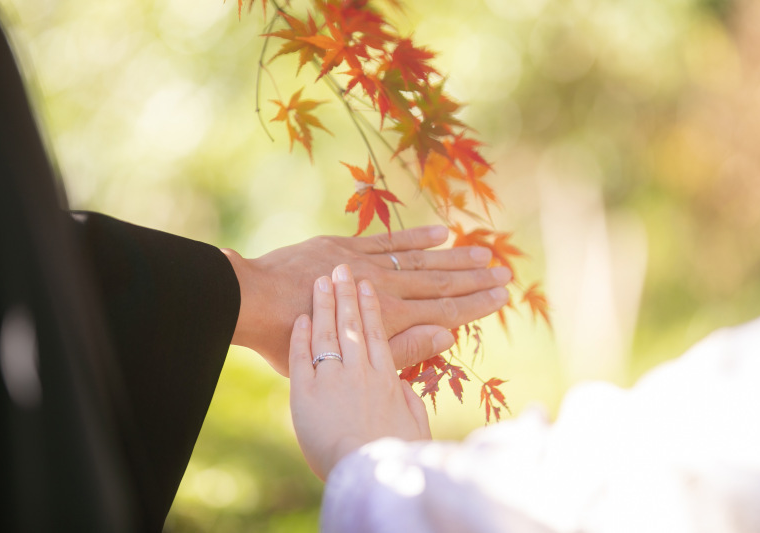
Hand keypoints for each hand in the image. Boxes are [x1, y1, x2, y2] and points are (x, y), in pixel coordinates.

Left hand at [222, 225, 510, 375]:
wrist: (254, 303)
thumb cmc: (293, 342)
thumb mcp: (347, 358)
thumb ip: (401, 349)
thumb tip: (448, 334)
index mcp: (386, 320)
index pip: (443, 310)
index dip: (475, 304)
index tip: (502, 297)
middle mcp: (383, 289)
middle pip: (440, 283)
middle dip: (474, 280)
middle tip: (505, 274)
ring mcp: (366, 266)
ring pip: (421, 261)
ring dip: (455, 258)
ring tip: (484, 254)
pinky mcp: (347, 248)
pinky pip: (389, 241)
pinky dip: (416, 237)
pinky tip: (441, 231)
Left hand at [289, 264, 431, 479]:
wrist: (367, 471)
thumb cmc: (397, 455)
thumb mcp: (415, 422)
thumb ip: (415, 391)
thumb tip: (421, 387)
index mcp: (386, 378)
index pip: (379, 332)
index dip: (372, 306)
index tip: (370, 283)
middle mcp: (360, 372)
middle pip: (352, 325)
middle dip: (347, 294)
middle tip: (343, 269)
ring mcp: (332, 379)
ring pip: (328, 334)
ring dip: (325, 305)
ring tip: (322, 280)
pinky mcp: (305, 394)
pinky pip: (301, 358)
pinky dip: (300, 336)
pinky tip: (300, 318)